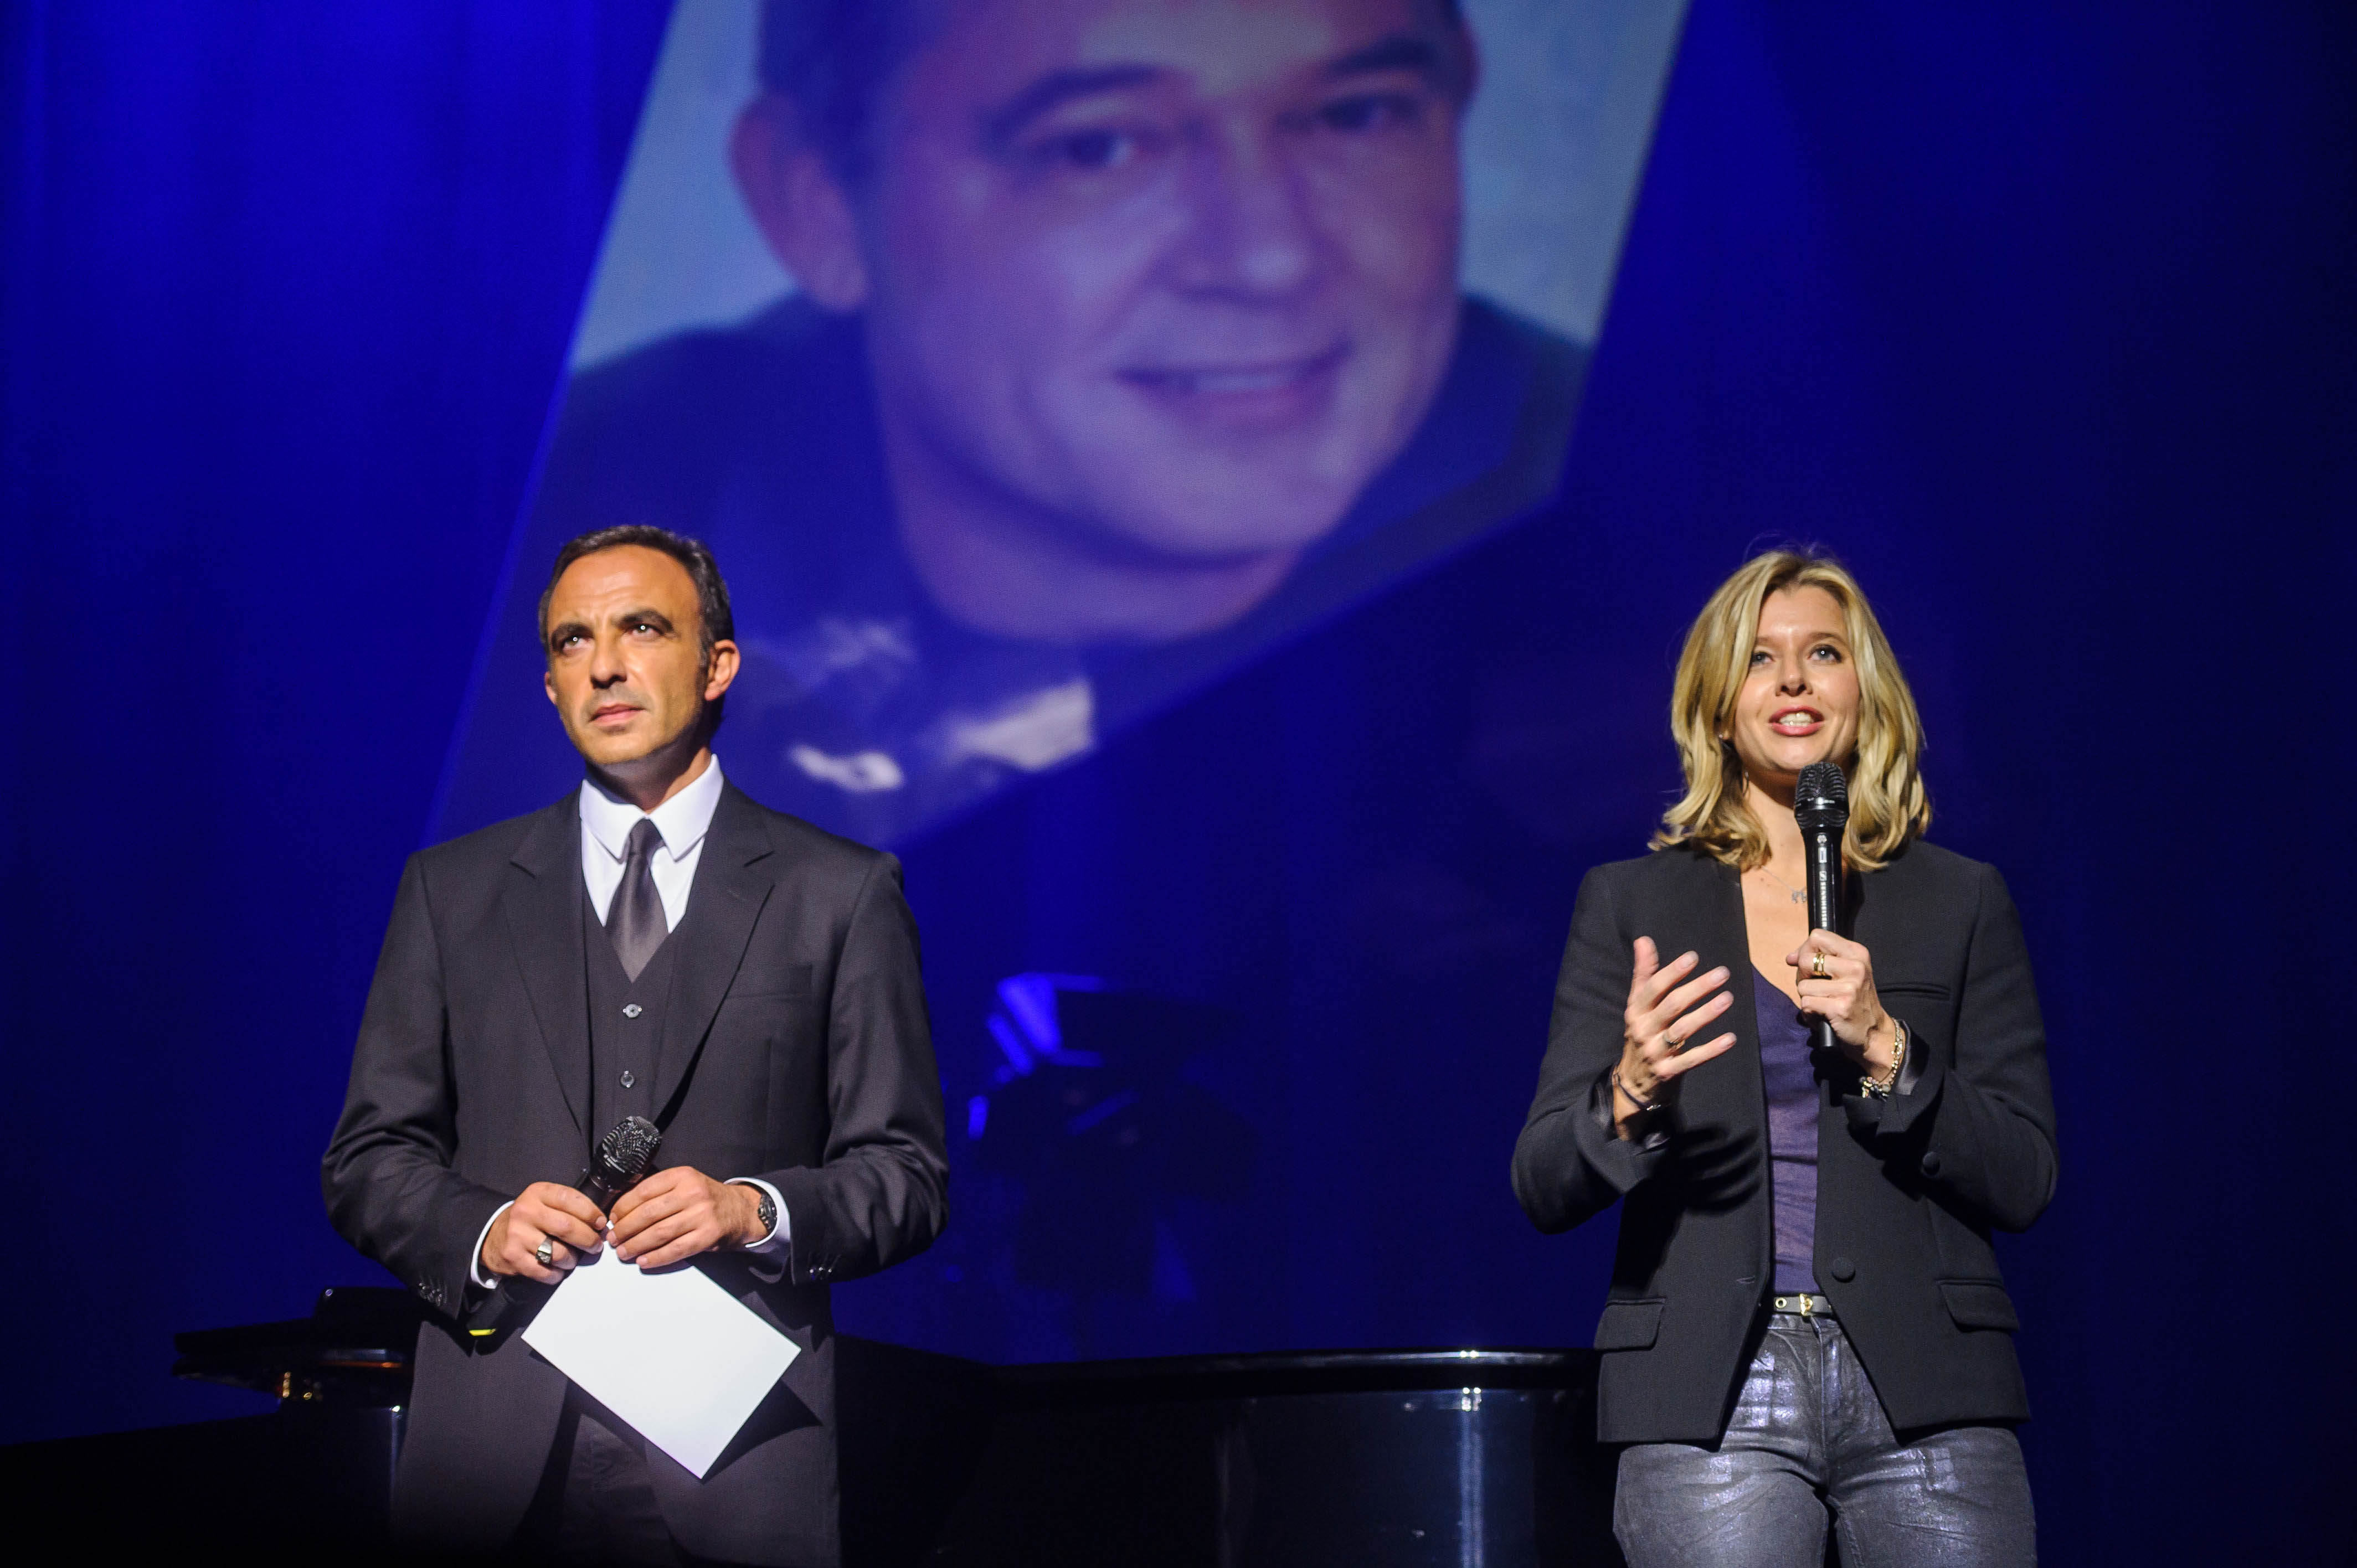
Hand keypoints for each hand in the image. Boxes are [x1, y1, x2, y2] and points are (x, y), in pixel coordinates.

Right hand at [482, 1182, 606, 1283]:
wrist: (496, 1235)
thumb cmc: (531, 1219)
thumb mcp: (546, 1202)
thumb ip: (570, 1207)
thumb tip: (600, 1225)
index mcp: (538, 1193)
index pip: (570, 1199)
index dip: (591, 1212)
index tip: (601, 1223)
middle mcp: (526, 1211)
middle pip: (567, 1227)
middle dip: (588, 1239)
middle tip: (596, 1246)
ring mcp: (517, 1235)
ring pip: (558, 1253)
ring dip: (572, 1259)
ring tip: (573, 1258)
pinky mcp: (513, 1257)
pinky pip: (545, 1271)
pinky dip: (557, 1274)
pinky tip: (558, 1269)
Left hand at [608, 1167, 764, 1268]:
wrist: (741, 1209)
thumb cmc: (705, 1198)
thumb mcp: (685, 1183)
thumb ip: (659, 1191)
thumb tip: (622, 1211)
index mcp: (682, 1176)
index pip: (643, 1191)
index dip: (623, 1207)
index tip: (612, 1219)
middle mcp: (692, 1192)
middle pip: (648, 1214)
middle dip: (625, 1229)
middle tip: (614, 1239)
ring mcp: (702, 1214)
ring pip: (660, 1233)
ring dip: (636, 1245)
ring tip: (623, 1252)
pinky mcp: (709, 1235)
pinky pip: (676, 1249)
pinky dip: (657, 1257)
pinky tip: (644, 1261)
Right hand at [1615, 937, 1738, 1137]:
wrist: (1634, 1084)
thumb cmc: (1641, 1036)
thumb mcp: (1637, 1007)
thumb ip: (1643, 975)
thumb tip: (1643, 940)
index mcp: (1635, 1011)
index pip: (1653, 987)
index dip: (1672, 972)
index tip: (1693, 957)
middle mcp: (1643, 1030)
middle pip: (1671, 1005)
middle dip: (1697, 988)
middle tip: (1722, 973)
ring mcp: (1655, 1052)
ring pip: (1682, 1030)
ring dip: (1706, 1013)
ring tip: (1728, 998)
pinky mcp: (1668, 1072)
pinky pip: (1692, 1059)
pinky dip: (1712, 1049)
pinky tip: (1731, 1038)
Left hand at [1787, 929, 1897, 1075]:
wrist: (1874, 1032)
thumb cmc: (1855, 1000)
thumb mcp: (1846, 972)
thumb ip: (1819, 959)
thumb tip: (1791, 958)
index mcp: (1857, 953)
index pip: (1817, 937)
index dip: (1805, 951)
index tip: (1809, 966)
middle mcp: (1856, 967)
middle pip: (1806, 960)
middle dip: (1803, 977)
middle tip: (1817, 989)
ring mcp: (1849, 988)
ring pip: (1802, 986)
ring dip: (1807, 998)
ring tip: (1824, 1004)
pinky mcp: (1840, 1007)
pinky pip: (1806, 1004)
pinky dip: (1809, 1013)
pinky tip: (1824, 1015)